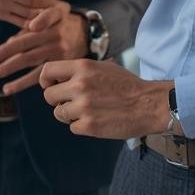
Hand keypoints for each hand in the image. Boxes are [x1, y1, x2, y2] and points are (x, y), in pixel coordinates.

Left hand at [0, 2, 87, 94]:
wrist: (87, 36)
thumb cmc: (63, 22)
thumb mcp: (55, 12)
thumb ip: (32, 25)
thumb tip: (9, 42)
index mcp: (56, 17)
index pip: (48, 16)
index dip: (41, 21)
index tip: (29, 27)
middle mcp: (57, 35)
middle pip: (30, 42)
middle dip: (10, 51)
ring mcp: (59, 52)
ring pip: (32, 60)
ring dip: (12, 67)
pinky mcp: (60, 67)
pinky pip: (38, 76)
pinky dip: (22, 83)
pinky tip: (9, 88)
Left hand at [39, 60, 172, 139]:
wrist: (149, 105)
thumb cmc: (127, 85)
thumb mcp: (103, 67)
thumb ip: (80, 70)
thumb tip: (58, 77)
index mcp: (83, 67)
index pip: (47, 71)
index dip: (46, 80)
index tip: (51, 86)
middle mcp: (80, 85)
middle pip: (49, 95)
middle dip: (58, 100)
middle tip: (72, 102)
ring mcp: (83, 106)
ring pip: (58, 113)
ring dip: (69, 115)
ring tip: (87, 111)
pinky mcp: (89, 126)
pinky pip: (72, 127)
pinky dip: (81, 126)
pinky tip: (96, 120)